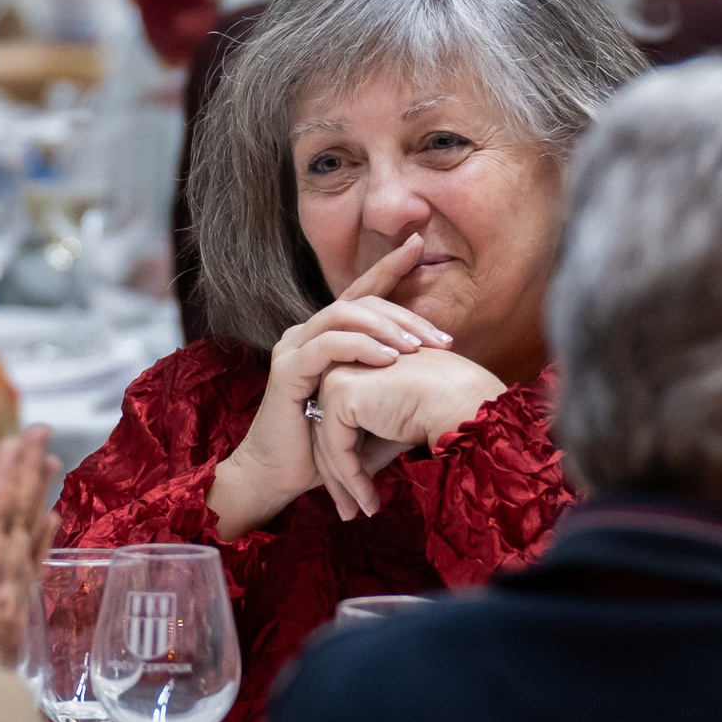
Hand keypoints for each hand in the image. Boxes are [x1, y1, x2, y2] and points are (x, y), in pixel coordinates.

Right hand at [0, 423, 56, 667]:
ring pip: (30, 540)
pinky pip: (33, 569)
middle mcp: (3, 593)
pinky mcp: (13, 626)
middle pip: (19, 522)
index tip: (15, 440)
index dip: (3, 479)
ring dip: (39, 498)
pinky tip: (52, 523)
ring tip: (52, 462)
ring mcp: (12, 609)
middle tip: (42, 432)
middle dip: (28, 475)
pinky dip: (42, 539)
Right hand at [208, 233, 452, 537]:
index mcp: (325, 336)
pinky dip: (360, 346)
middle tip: (439, 335)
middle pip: (357, 302)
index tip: (418, 245)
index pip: (360, 294)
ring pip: (341, 315)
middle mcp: (306, 334)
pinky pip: (326, 346)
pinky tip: (388, 358)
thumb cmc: (326, 445)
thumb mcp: (368, 407)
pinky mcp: (286, 370)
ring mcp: (293, 348)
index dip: (387, 267)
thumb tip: (439, 374)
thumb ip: (393, 384)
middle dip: (402, 313)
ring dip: (384, 327)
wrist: (281, 477)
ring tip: (417, 347)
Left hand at [309, 348, 506, 519]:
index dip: (344, 463)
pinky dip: (351, 478)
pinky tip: (369, 501)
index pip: (335, 423)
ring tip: (362, 512)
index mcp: (352, 369)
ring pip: (327, 442)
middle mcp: (340, 368)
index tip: (355, 498)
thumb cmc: (438, 411)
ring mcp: (337, 377)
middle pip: (326, 433)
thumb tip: (344, 479)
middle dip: (338, 479)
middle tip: (350, 514)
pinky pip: (336, 446)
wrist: (461, 401)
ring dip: (345, 484)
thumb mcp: (392, 429)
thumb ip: (364, 447)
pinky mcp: (341, 392)